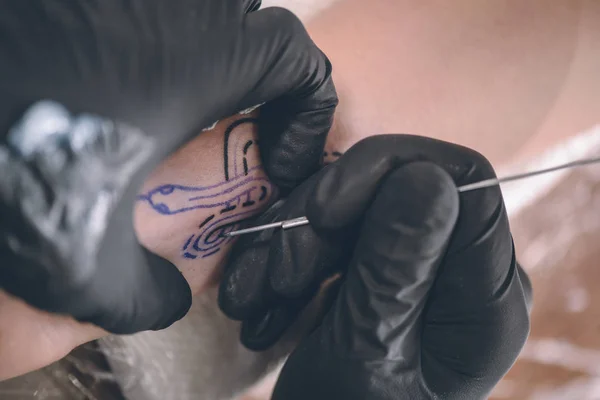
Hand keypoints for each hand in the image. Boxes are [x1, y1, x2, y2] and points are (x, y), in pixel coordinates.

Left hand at [0, 0, 336, 333]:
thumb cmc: (5, 152)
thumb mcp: (77, 256)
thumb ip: (143, 297)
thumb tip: (169, 304)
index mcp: (201, 56)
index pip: (301, 61)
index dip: (307, 113)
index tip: (275, 157)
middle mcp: (175, 5)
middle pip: (255, 29)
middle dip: (260, 80)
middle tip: (235, 126)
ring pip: (205, 11)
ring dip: (210, 55)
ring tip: (181, 107)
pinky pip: (154, 10)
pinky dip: (161, 41)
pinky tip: (121, 86)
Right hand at [219, 135, 531, 398]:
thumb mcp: (368, 351)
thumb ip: (397, 266)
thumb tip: (422, 175)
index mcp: (484, 296)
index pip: (462, 183)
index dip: (390, 170)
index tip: (322, 211)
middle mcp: (459, 273)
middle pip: (395, 193)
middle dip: (321, 226)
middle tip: (275, 277)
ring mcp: (418, 271)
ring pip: (354, 213)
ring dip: (292, 247)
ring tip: (252, 300)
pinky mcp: (379, 275)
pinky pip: (334, 239)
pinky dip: (290, 261)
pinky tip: (261, 300)